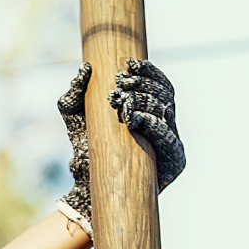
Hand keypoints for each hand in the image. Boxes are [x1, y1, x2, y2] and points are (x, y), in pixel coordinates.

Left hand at [57, 59, 184, 234]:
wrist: (87, 185)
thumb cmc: (85, 148)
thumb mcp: (76, 117)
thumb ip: (76, 94)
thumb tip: (84, 69)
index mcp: (151, 112)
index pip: (160, 86)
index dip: (149, 72)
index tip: (129, 64)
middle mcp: (166, 126)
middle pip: (164, 96)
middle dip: (142, 85)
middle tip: (119, 84)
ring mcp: (171, 144)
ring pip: (166, 113)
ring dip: (144, 101)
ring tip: (119, 99)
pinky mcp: (173, 163)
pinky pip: (167, 140)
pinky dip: (152, 126)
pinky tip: (133, 119)